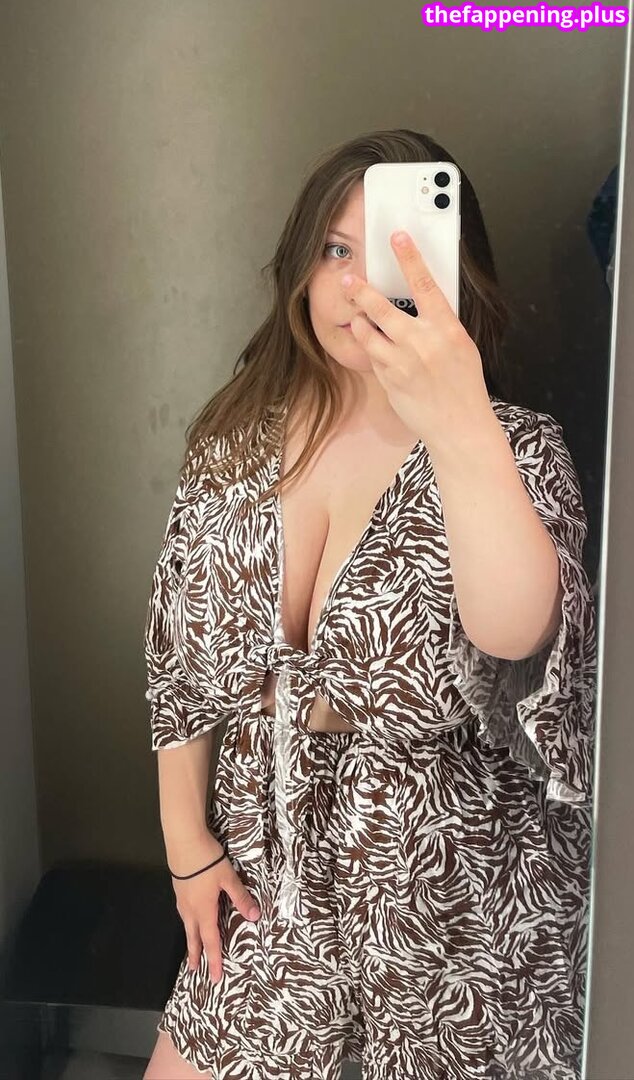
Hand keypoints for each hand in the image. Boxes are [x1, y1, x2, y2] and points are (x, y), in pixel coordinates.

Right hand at [168, 830, 260, 983]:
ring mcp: (181, 898)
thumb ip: (241, 897)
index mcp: (204, 909)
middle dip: (196, 955)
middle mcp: (190, 908)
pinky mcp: (178, 888)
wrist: (183, 840)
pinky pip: (183, 912)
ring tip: (191, 948)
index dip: (214, 960)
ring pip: (186, 925)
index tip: (215, 978)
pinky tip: (190, 917)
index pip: (211, 941)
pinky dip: (187, 923)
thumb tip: (254, 916)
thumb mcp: (228, 878)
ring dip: (190, 940)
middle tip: (195, 971)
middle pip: (193, 937)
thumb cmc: (207, 860)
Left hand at [340, 231, 493, 452]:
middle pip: (381, 308)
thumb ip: (441, 325)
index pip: (424, 284)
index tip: (397, 238)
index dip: (409, 258)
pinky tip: (379, 351)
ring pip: (367, 333)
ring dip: (361, 323)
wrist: (459, 427)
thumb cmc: (465, 387)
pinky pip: (373, 358)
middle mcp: (420, 343)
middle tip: (348, 280)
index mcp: (445, 329)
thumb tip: (424, 304)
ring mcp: (400, 363)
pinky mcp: (388, 381)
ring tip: (359, 318)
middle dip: (361, 291)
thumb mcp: (462, 347)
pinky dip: (372, 350)